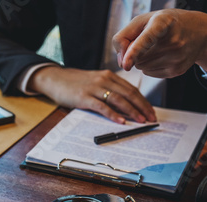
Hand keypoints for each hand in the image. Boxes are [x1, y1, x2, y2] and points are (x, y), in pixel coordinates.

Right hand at [28, 66, 155, 122]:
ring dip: (132, 111)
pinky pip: (102, 106)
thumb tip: (126, 105)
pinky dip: (113, 114)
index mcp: (109, 76)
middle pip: (129, 94)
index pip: (131, 89)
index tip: (151, 111)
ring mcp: (94, 88)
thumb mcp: (95, 82)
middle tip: (151, 118)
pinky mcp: (84, 97)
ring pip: (118, 99)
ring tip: (141, 120)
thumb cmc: (75, 83)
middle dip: (142, 107)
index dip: (143, 101)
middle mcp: (104, 79)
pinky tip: (121, 121)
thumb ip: (109, 89)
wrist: (54, 78)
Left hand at [114, 9, 206, 77]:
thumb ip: (124, 36)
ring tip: (156, 47)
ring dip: (142, 59)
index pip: (146, 39)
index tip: (126, 64)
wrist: (199, 32)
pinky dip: (149, 66)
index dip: (134, 51)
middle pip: (137, 57)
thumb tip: (121, 63)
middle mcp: (173, 41)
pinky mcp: (176, 71)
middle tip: (149, 40)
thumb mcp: (144, 20)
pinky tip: (161, 56)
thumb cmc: (166, 24)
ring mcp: (176, 58)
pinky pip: (149, 73)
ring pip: (141, 67)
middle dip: (135, 52)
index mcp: (164, 22)